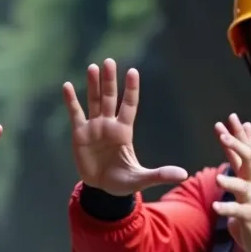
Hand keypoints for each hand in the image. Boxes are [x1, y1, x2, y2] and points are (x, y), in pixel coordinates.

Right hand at [62, 58, 187, 196]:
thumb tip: (183, 175)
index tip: (133, 72)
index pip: (129, 105)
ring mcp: (94, 127)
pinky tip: (67, 86)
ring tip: (93, 67)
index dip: (131, 90)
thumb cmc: (123, 182)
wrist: (101, 190)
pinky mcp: (79, 134)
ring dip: (92, 85)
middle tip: (109, 61)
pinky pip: (75, 114)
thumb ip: (160, 175)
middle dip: (109, 81)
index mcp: (124, 131)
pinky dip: (71, 101)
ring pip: (93, 101)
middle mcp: (109, 124)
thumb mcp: (142, 178)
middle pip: (109, 97)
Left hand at [211, 114, 250, 251]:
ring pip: (243, 186)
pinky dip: (227, 208)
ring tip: (218, 178)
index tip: (230, 118)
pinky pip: (238, 211)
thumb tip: (233, 159)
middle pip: (249, 160)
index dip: (239, 135)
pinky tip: (216, 207)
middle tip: (223, 133)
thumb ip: (241, 173)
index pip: (247, 151)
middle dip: (236, 145)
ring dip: (230, 182)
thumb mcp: (248, 189)